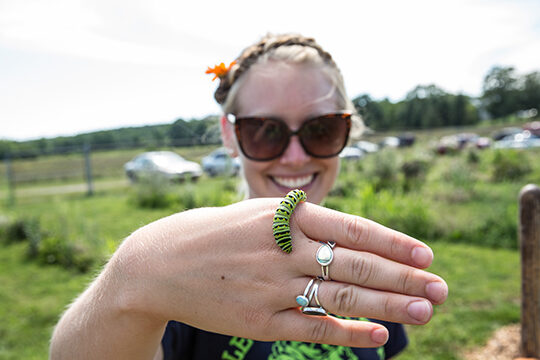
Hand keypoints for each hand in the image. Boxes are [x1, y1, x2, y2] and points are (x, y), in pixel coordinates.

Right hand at [109, 198, 447, 347]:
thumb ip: (301, 222)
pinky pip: (313, 328)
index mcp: (283, 216)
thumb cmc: (213, 233)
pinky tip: (378, 336)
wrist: (157, 264)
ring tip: (426, 310)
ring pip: (342, 297)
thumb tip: (351, 237)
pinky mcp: (258, 321)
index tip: (426, 255)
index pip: (353, 229)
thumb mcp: (256, 213)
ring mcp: (271, 287)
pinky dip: (348, 331)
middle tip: (441, 288)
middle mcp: (282, 250)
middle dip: (404, 277)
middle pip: (357, 265)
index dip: (394, 243)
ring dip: (388, 305)